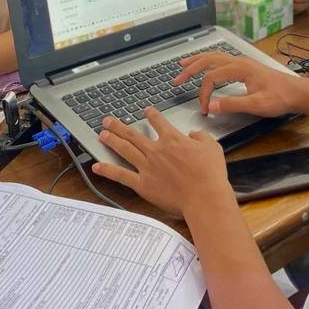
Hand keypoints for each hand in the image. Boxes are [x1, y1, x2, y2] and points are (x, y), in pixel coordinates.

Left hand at [92, 109, 232, 215]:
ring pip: (125, 149)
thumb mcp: (212, 147)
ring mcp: (147, 167)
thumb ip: (201, 137)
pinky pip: (121, 175)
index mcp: (173, 140)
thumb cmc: (210, 174)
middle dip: (119, 125)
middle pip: (133, 134)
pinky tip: (96, 166)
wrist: (205, 197)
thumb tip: (194, 133)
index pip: (158, 121)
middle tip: (108, 120)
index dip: (151, 114)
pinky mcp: (143, 184)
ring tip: (102, 134)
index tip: (146, 111)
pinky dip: (107, 170)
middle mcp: (156, 150)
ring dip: (112, 140)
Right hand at [174, 52, 305, 117]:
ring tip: (184, 66)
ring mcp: (242, 62)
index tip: (205, 109)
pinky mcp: (245, 66)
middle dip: (191, 68)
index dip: (204, 94)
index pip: (212, 78)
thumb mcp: (256, 105)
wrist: (297, 92)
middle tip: (177, 79)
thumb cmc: (279, 98)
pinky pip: (221, 60)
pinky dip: (208, 62)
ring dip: (198, 61)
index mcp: (240, 68)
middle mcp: (239, 61)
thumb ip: (233, 104)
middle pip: (208, 60)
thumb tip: (212, 106)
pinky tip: (206, 66)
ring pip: (214, 57)